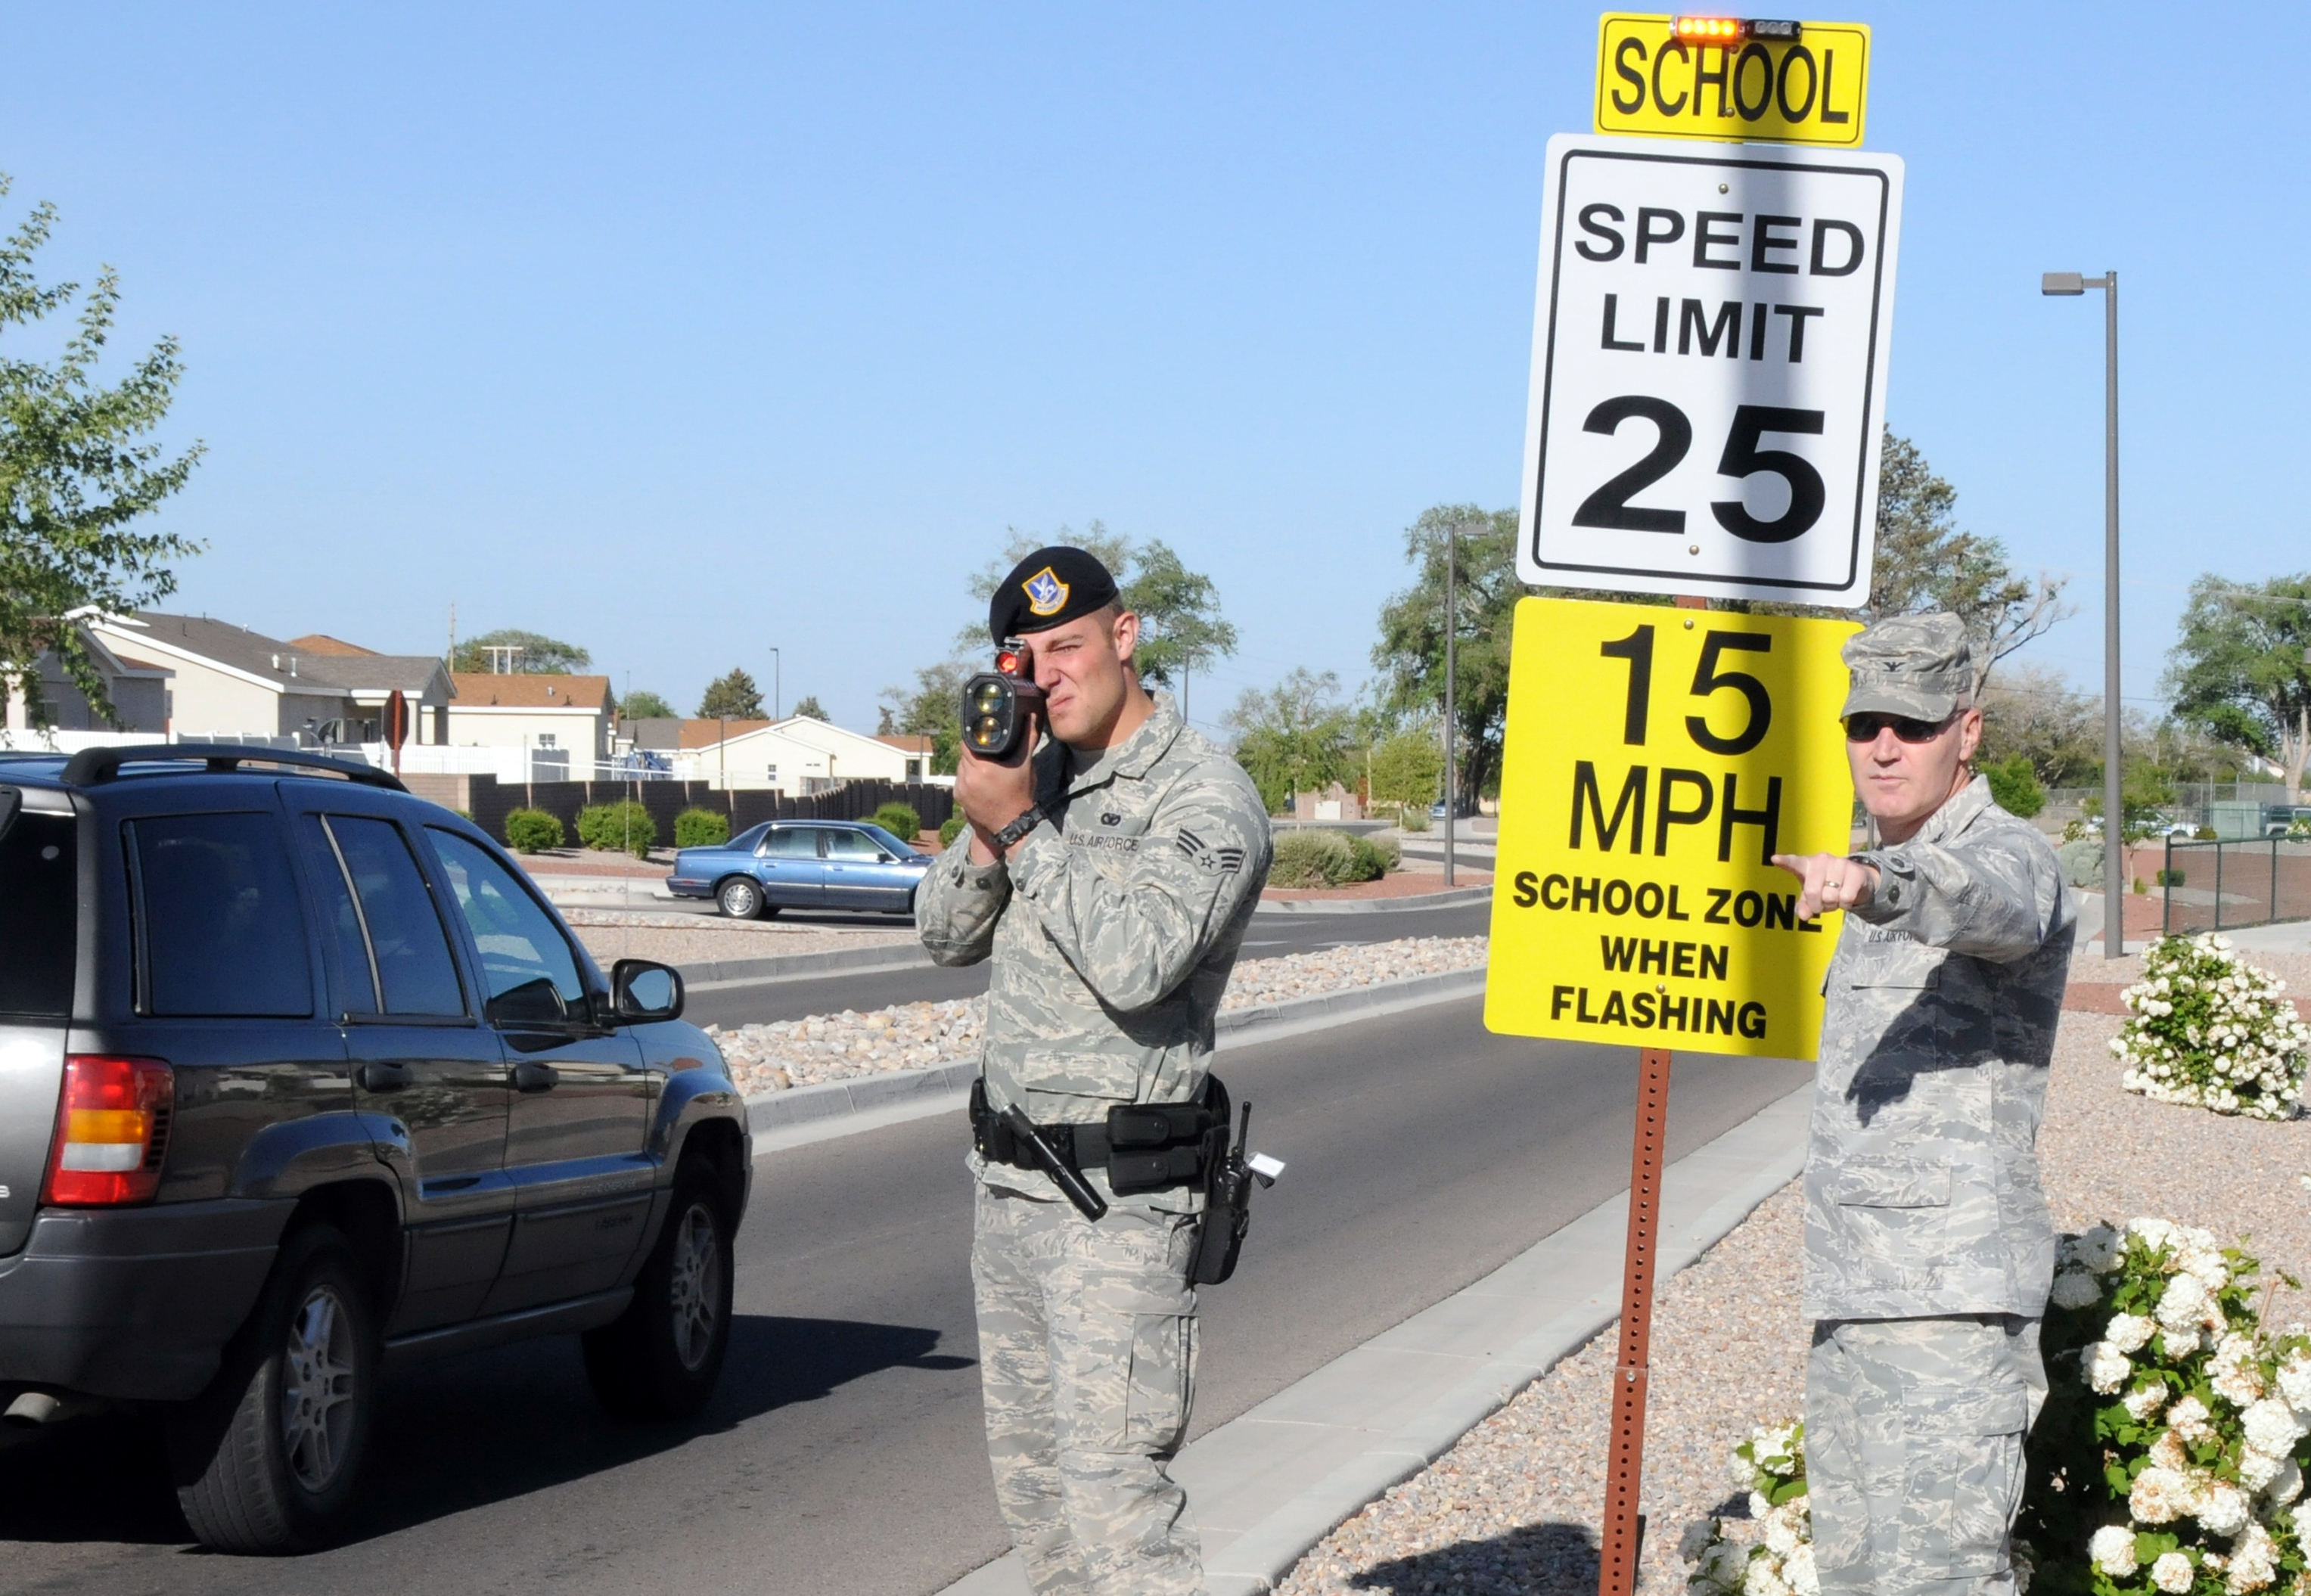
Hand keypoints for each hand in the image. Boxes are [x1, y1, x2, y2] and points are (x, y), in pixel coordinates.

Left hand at [955, 720, 1038, 861]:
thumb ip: (1026, 739)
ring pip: (961, 767)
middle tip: (988, 756)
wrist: (1013, 824)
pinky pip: (960, 780)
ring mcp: (961, 788)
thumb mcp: (1025, 765)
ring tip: (986, 769)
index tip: (984, 739)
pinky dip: (968, 777)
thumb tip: (1030, 716)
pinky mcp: (958, 797)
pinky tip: (981, 781)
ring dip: (970, 765)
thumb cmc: (1020, 794)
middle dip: (974, 753)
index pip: (967, 743)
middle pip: (964, 754)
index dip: (975, 739)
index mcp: (982, 767)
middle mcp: (968, 777)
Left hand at [1770, 853, 1877, 920]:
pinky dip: (1845, 904)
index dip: (1785, 861)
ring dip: (1833, 905)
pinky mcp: (1855, 871)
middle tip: (1823, 903)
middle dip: (1817, 905)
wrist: (1857, 881)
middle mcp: (1822, 860)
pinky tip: (1846, 897)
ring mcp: (1839, 863)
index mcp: (1807, 864)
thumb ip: (1804, 906)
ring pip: (1830, 896)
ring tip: (1836, 897)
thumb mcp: (1812, 897)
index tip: (1775, 859)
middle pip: (1812, 892)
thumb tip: (1803, 915)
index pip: (1794, 863)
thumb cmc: (1827, 887)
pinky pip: (1846, 897)